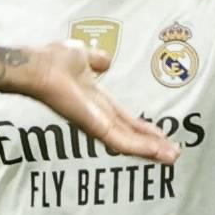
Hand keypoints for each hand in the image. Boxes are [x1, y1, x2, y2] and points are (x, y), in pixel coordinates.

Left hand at [20, 40, 178, 164]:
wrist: (39, 66)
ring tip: (173, 158)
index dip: (143, 128)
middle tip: (174, 155)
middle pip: (130, 134)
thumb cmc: (54, 60)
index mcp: (96, 102)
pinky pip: (121, 141)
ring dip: (151, 151)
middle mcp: (97, 116)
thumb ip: (97, 61)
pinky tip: (159, 153)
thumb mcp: (84, 56)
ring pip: (128, 143)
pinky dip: (141, 148)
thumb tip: (106, 61)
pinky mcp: (94, 127)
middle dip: (153, 145)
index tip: (163, 135)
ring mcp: (95, 124)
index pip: (124, 119)